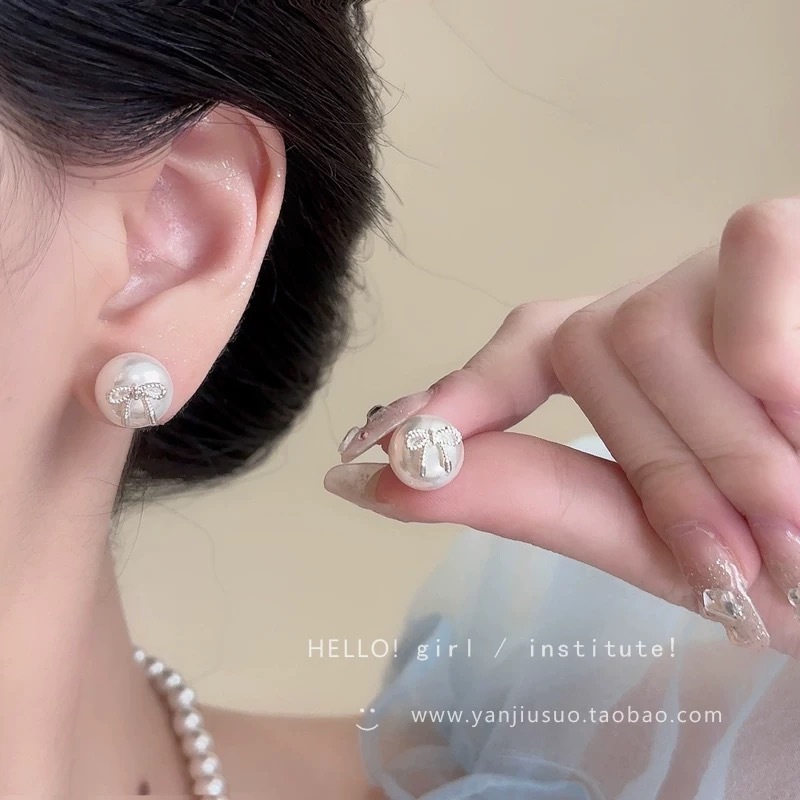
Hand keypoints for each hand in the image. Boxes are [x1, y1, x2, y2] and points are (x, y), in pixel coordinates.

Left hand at [324, 198, 799, 658]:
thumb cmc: (798, 551)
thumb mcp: (658, 543)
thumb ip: (526, 496)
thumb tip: (372, 481)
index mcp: (623, 376)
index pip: (520, 352)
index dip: (456, 392)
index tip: (381, 453)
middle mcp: (658, 309)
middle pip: (588, 346)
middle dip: (664, 470)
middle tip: (751, 559)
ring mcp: (719, 270)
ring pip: (647, 319)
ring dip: (724, 444)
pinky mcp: (790, 238)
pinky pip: (746, 260)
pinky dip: (773, 360)